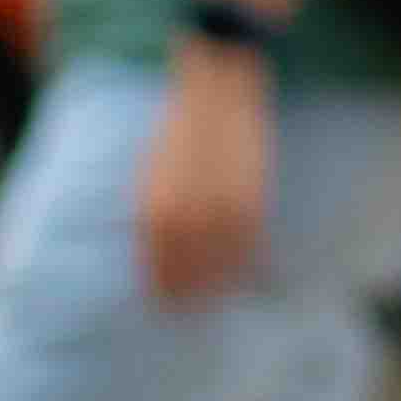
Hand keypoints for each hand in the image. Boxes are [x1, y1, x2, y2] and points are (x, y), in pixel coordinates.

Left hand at [140, 37, 275, 304]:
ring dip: (218, 285)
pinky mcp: (250, 201)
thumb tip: (158, 255)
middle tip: (191, 310)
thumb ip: (155, 217)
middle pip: (189, 276)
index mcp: (155, 212)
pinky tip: (241, 271)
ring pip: (220, 267)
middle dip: (189, 295)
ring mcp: (221, 211)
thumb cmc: (177, 132)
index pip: (158, 270)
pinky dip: (243, 263)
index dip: (162, 290)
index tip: (165, 303)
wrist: (216, 91)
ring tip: (217, 297)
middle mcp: (186, 218)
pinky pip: (247, 246)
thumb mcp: (150, 176)